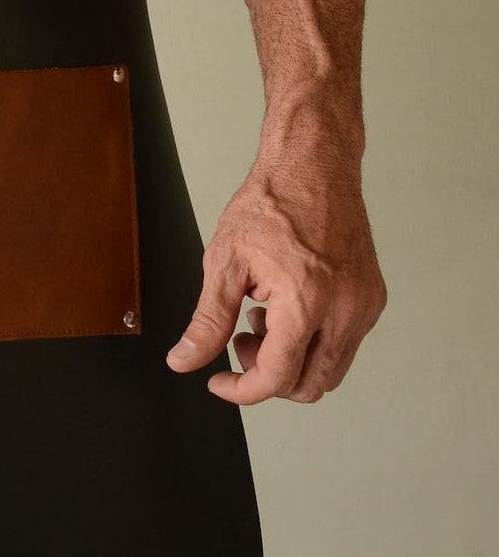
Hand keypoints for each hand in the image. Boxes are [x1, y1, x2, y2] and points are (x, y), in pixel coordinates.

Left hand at [166, 151, 386, 404]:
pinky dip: (313, 342)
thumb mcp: (224, 263)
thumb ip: (206, 321)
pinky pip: (344, 344)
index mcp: (307, 301)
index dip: (243, 390)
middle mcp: (345, 309)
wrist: (312, 166)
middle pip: (311, 385)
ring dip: (292, 361)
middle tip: (240, 341)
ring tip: (262, 318)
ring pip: (331, 369)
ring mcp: (364, 305)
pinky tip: (286, 307)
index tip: (220, 382)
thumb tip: (184, 360)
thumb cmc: (271, 203)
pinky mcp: (372, 298)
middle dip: (269, 376)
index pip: (279, 377)